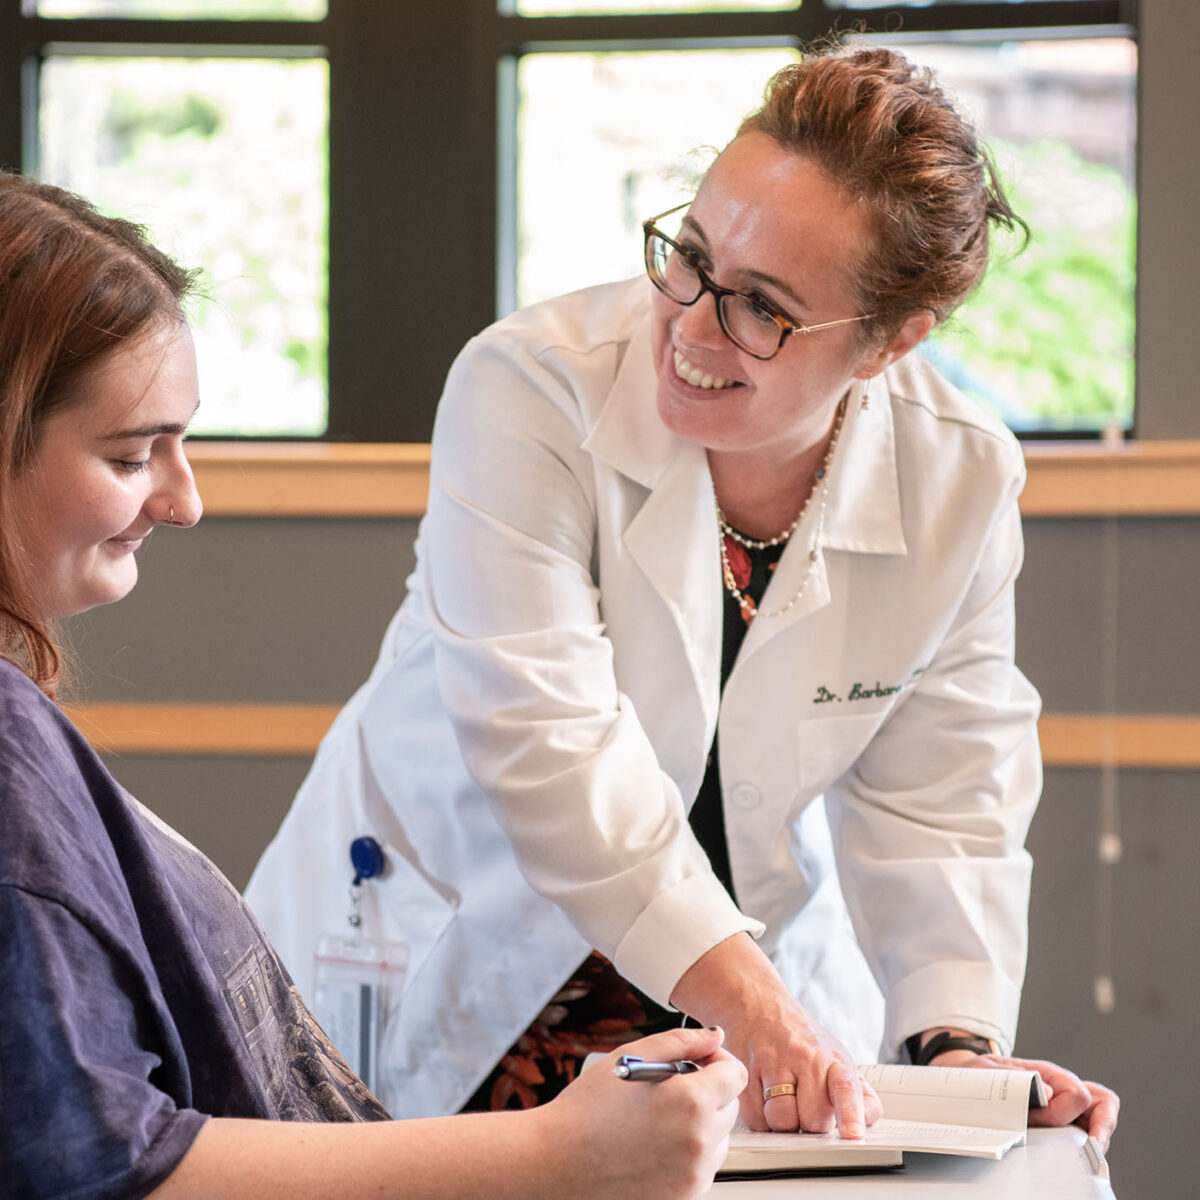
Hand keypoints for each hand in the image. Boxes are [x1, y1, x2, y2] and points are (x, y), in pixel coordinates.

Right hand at [545, 1025, 745, 1199]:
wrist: (558, 1163)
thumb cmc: (588, 1110)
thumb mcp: (633, 1056)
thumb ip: (681, 1041)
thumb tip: (713, 1037)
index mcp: (691, 1101)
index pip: (736, 1074)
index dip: (718, 1061)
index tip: (699, 1062)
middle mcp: (700, 1141)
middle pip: (731, 1106)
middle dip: (709, 1091)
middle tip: (671, 1086)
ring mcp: (694, 1174)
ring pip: (720, 1139)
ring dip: (702, 1123)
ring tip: (659, 1117)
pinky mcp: (684, 1196)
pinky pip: (703, 1166)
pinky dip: (689, 1152)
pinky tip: (655, 1142)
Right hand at [669, 934, 880, 1138]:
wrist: (757, 1004)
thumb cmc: (800, 1038)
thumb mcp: (835, 1057)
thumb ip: (857, 1091)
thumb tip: (869, 1117)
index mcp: (831, 1058)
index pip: (845, 1088)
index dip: (851, 1113)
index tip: (853, 1135)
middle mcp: (803, 1058)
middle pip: (812, 1119)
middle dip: (810, 1123)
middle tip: (806, 1105)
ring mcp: (772, 1063)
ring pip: (781, 1120)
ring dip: (782, 1122)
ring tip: (783, 1100)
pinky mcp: (744, 1072)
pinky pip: (755, 1118)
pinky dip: (760, 1117)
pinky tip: (763, 1096)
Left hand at [931, 1050, 1119, 1152]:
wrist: (969, 1076)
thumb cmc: (980, 1073)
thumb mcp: (988, 1070)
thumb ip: (1016, 1078)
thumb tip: (1048, 1092)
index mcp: (1045, 1072)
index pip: (1076, 1093)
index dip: (1058, 1112)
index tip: (1036, 1120)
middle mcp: (1060, 1086)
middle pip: (1101, 1101)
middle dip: (1102, 1125)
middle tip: (1092, 1145)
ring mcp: (1064, 1102)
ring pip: (1100, 1114)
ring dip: (1099, 1133)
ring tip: (1091, 1152)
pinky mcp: (1061, 1117)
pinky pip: (1087, 1125)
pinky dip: (1088, 1138)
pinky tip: (1079, 1151)